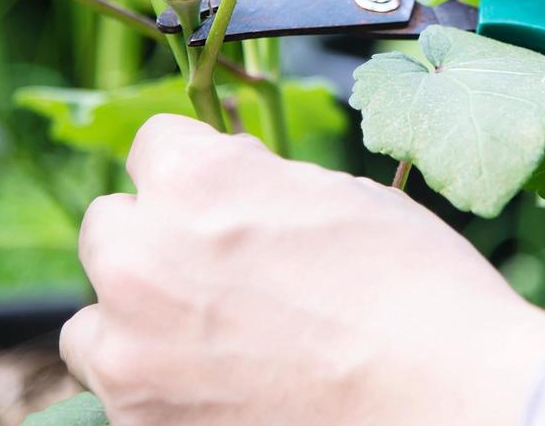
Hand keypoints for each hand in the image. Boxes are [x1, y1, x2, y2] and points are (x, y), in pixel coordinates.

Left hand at [59, 115, 544, 424]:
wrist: (449, 402)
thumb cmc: (416, 292)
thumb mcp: (341, 195)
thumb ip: (258, 184)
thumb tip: (229, 183)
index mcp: (194, 182)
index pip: (152, 147)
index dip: (195, 170)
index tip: (221, 198)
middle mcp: (143, 258)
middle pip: (110, 230)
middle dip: (154, 242)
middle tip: (220, 273)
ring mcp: (132, 352)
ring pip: (94, 324)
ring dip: (139, 323)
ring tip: (215, 343)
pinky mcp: (140, 425)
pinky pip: (121, 395)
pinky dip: (160, 392)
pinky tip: (227, 391)